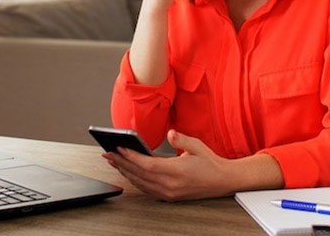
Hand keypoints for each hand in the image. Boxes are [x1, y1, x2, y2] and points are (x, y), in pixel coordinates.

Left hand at [102, 129, 232, 200]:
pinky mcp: (169, 196)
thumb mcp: (198, 146)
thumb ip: (182, 139)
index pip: (147, 165)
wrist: (222, 181)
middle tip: (108, 154)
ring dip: (125, 172)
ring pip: (140, 183)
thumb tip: (170, 133)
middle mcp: (170, 185)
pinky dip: (134, 180)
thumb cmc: (210, 162)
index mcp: (177, 171)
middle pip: (139, 175)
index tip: (119, 148)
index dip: (131, 157)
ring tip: (114, 162)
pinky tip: (128, 173)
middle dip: (121, 163)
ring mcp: (169, 193)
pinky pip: (146, 189)